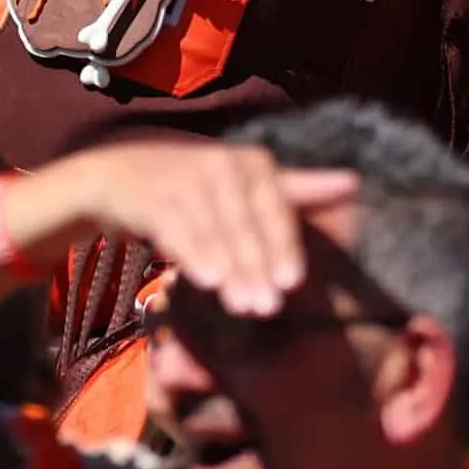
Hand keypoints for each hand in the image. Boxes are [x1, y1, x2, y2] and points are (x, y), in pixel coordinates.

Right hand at [37, 138, 358, 317]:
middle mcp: (218, 161)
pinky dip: (192, 255)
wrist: (112, 177)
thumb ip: (296, 188)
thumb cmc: (192, 185)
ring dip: (229, 271)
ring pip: (214, 232)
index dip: (282, 245)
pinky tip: (205, 282)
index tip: (293, 282)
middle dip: (256, 268)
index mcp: (249, 161)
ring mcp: (182, 176)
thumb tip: (356, 182)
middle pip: (245, 224)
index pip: (274, 207)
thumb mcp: (242, 183)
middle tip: (268, 308)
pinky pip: (177, 230)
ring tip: (244, 306)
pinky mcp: (149, 194)